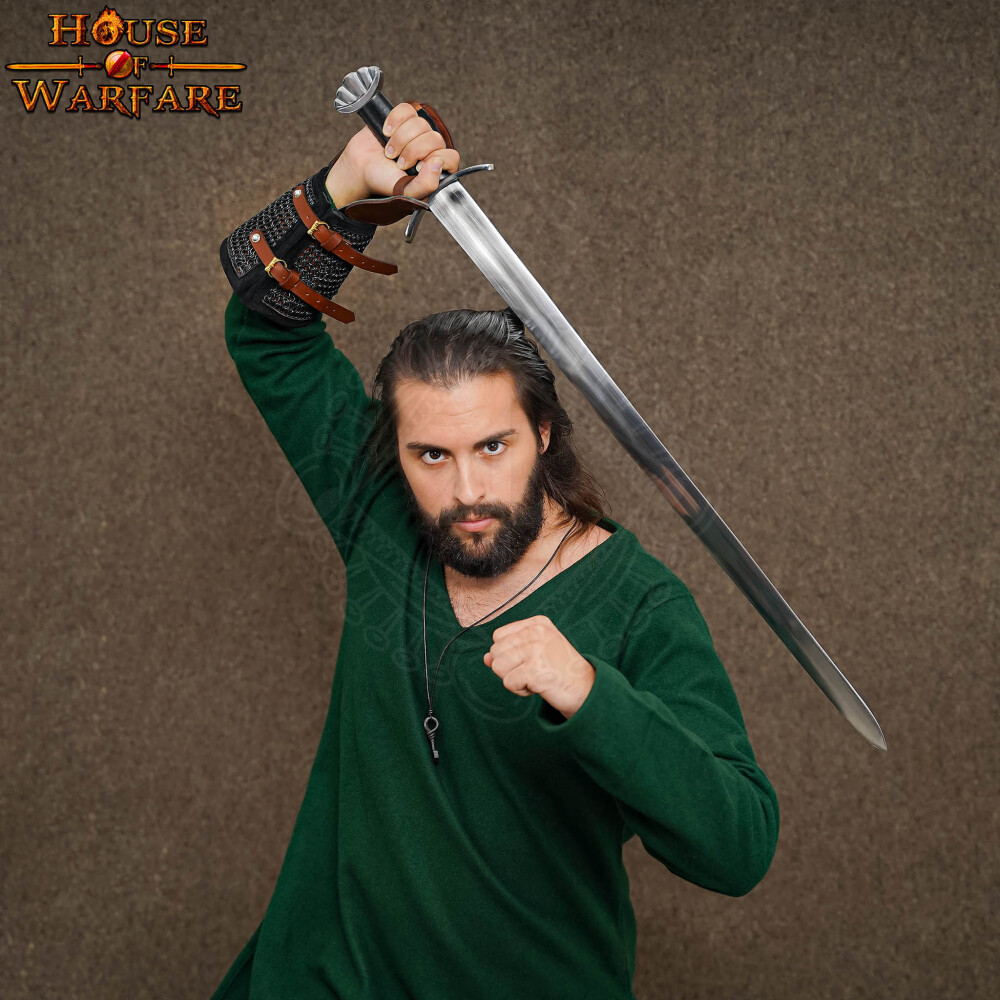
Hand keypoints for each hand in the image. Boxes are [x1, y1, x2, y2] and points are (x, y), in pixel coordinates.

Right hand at [325, 102, 460, 207]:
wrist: (359, 168)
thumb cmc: (382, 182)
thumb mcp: (406, 192)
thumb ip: (426, 185)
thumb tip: (438, 162)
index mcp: (435, 169)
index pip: (451, 157)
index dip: (434, 159)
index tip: (417, 168)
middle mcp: (429, 150)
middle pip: (435, 138)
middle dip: (413, 150)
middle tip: (399, 163)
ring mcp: (417, 133)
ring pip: (421, 123)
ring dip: (400, 139)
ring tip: (390, 152)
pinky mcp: (402, 118)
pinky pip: (407, 109)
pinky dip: (394, 120)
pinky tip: (386, 132)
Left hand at [483, 615, 595, 719]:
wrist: (585, 689)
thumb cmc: (559, 670)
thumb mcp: (535, 652)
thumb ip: (509, 652)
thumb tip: (486, 659)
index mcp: (537, 623)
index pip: (498, 636)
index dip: (508, 653)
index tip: (531, 660)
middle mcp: (536, 633)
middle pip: (496, 652)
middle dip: (510, 668)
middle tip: (534, 671)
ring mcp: (536, 650)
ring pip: (498, 667)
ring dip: (514, 679)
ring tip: (535, 678)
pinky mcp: (535, 670)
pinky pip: (508, 683)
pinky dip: (521, 690)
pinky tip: (538, 686)